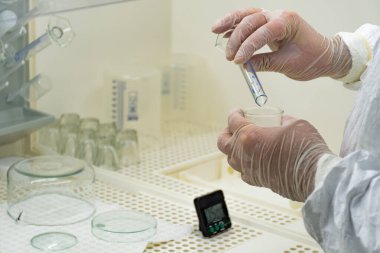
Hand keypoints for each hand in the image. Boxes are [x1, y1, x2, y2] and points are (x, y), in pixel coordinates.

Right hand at [212, 9, 351, 80]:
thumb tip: (245, 65)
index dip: (248, 47)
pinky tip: (223, 33)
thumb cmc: (311, 59)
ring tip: (215, 30)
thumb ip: (265, 63)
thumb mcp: (289, 64)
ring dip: (230, 22)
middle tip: (230, 57)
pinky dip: (235, 26)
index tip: (239, 61)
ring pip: (247, 15)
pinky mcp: (267, 24)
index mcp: (288, 22)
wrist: (324, 55)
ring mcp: (272, 17)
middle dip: (237, 38)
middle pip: (251, 20)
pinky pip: (248, 21)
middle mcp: (278, 15)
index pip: (263, 32)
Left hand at [217, 109, 330, 201]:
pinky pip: (243, 171)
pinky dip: (244, 163)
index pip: (233, 121)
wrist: (314, 177)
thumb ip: (282, 120)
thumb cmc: (305, 150)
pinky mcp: (257, 181)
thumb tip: (280, 121)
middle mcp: (244, 154)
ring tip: (244, 143)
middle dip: (226, 132)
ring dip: (234, 149)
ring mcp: (249, 169)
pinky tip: (253, 159)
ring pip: (231, 158)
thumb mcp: (295, 123)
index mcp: (250, 136)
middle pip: (223, 142)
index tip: (238, 112)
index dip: (234, 114)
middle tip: (234, 127)